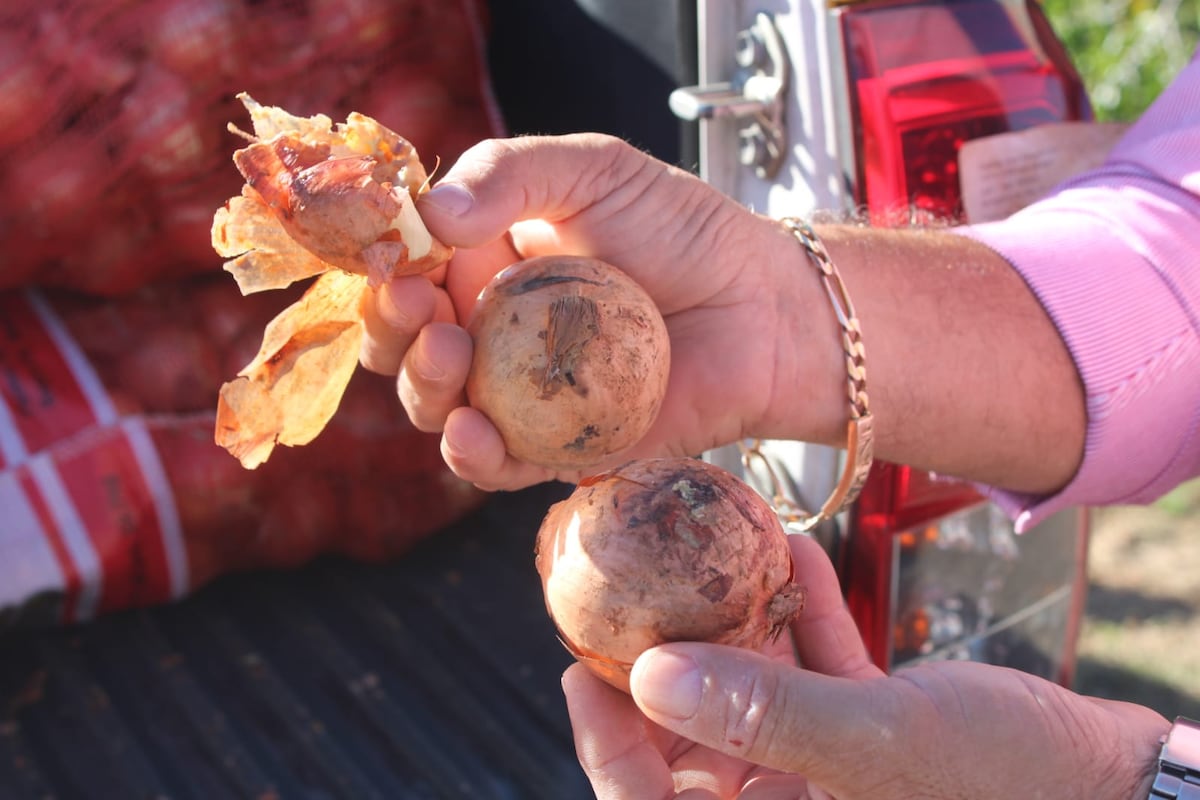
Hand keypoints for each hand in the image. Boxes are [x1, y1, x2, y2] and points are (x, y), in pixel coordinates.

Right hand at [359, 133, 848, 490]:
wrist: (764, 306)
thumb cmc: (682, 230)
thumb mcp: (593, 170)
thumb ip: (508, 174)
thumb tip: (429, 213)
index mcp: (489, 266)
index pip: (410, 275)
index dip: (387, 272)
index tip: (392, 261)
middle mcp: (497, 335)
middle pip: (410, 348)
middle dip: (393, 334)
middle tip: (417, 309)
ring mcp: (526, 397)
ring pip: (442, 409)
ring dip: (424, 389)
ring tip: (447, 354)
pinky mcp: (563, 450)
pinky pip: (502, 464)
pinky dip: (474, 455)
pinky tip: (471, 432)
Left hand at [563, 533, 1168, 799]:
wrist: (1108, 781)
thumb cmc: (1008, 784)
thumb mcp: (880, 744)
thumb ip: (764, 712)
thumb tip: (650, 676)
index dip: (606, 743)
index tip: (578, 667)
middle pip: (690, 735)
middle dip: (663, 660)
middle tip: (630, 587)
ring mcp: (826, 764)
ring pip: (751, 690)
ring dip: (735, 621)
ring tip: (707, 549)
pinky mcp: (867, 724)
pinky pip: (815, 664)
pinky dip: (804, 613)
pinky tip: (794, 550)